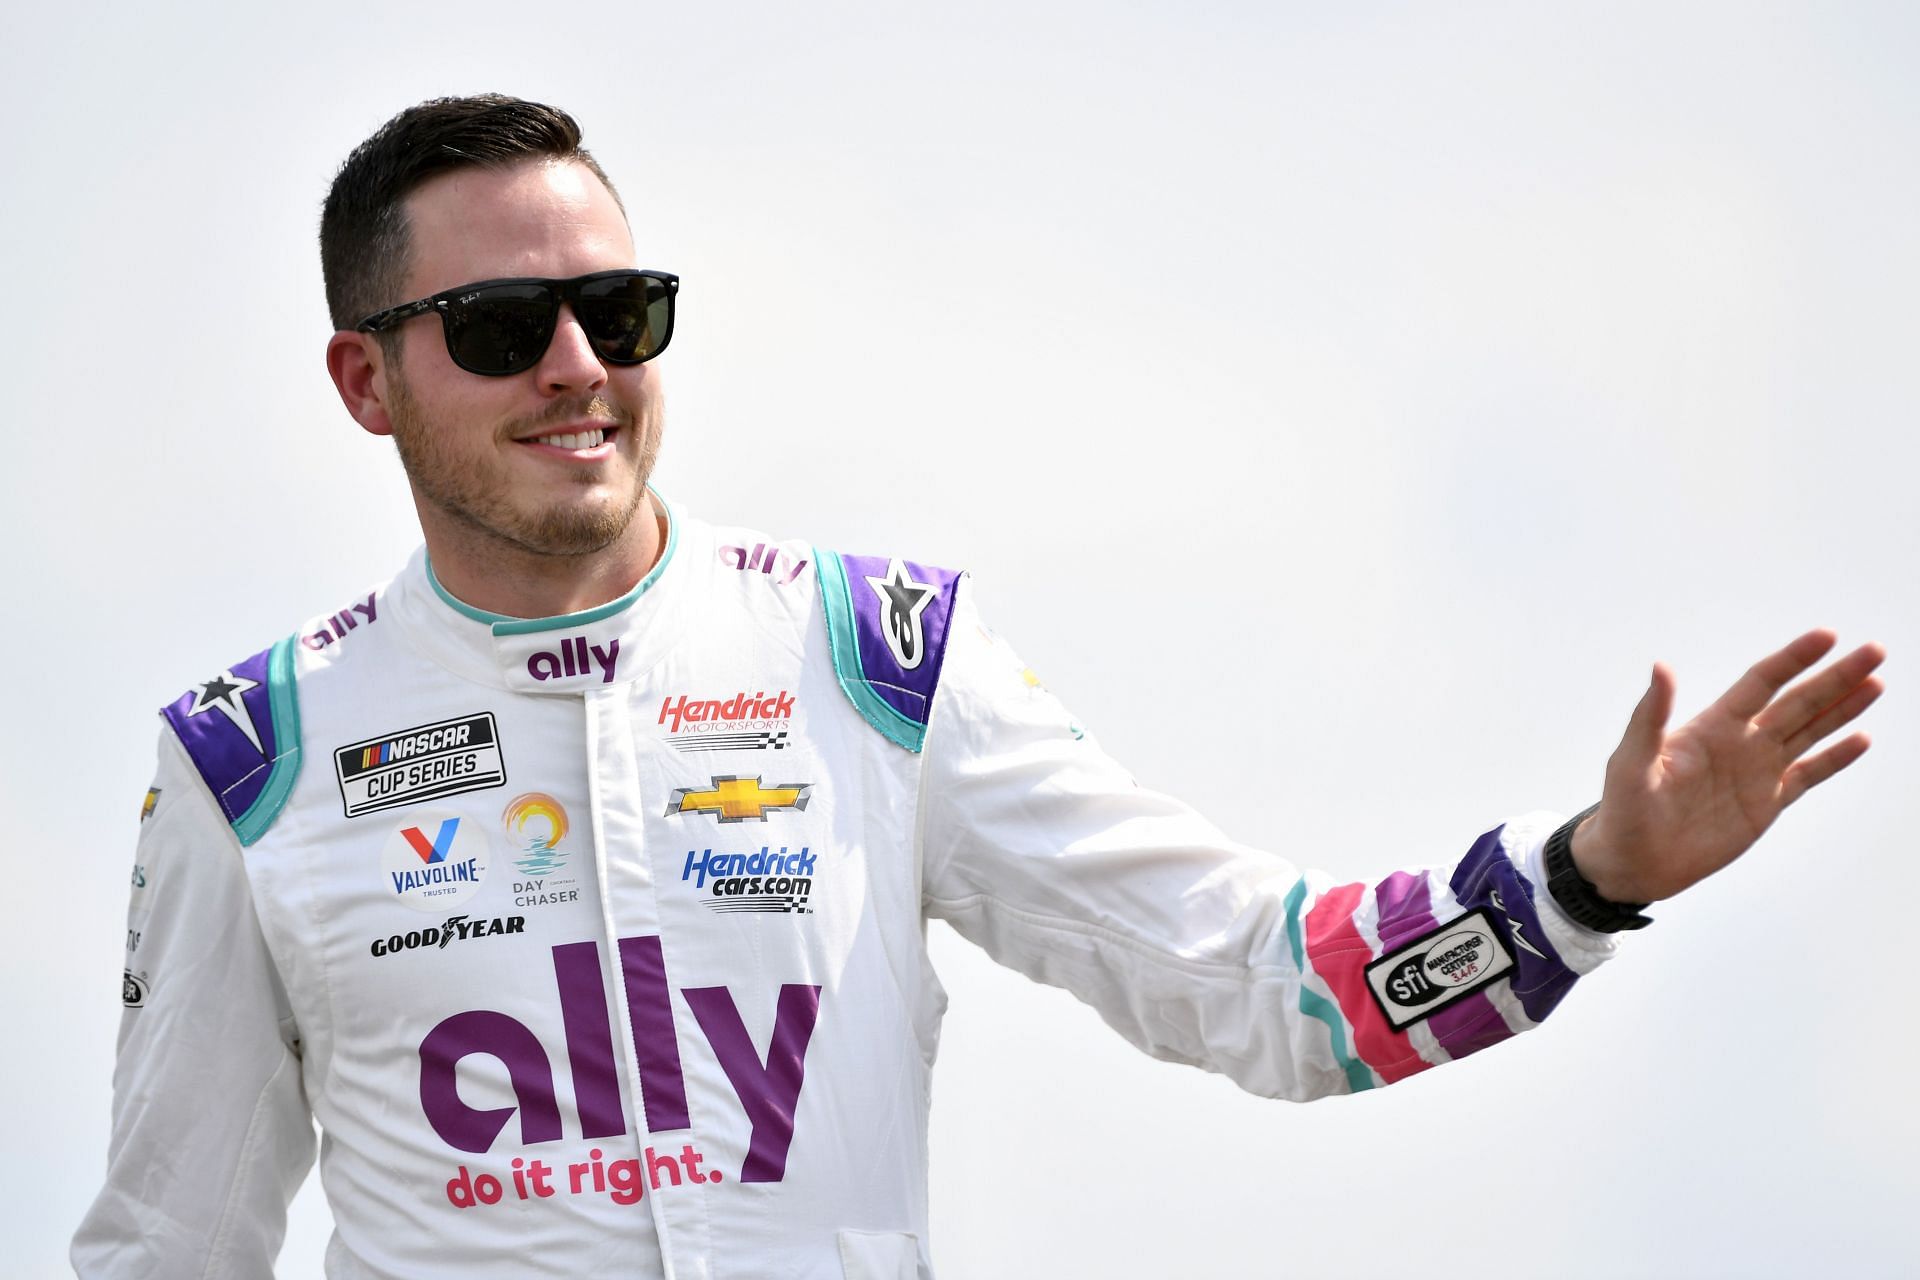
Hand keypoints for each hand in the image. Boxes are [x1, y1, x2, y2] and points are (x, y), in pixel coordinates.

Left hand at [1572, 630, 1885, 903]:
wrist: (1634, 862)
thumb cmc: (1624, 808)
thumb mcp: (1633, 760)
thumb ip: (1651, 715)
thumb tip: (1661, 666)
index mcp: (1711, 726)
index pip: (1761, 682)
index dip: (1793, 659)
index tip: (1827, 636)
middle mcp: (1740, 742)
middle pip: (1798, 701)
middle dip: (1836, 677)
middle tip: (1874, 651)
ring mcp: (1756, 772)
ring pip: (1810, 732)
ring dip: (1843, 709)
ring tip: (1876, 683)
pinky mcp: (1766, 804)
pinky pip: (1808, 775)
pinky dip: (1835, 759)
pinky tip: (1861, 739)